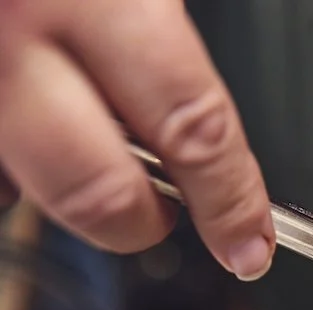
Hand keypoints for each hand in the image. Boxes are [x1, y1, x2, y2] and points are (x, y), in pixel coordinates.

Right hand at [0, 0, 273, 278]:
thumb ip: (145, 13)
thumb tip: (189, 120)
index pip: (191, 124)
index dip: (231, 200)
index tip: (247, 243)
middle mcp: (6, 32)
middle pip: (96, 193)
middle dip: (140, 222)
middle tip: (160, 213)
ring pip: (14, 189)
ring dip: (56, 185)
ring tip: (75, 139)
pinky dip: (1, 153)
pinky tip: (16, 110)